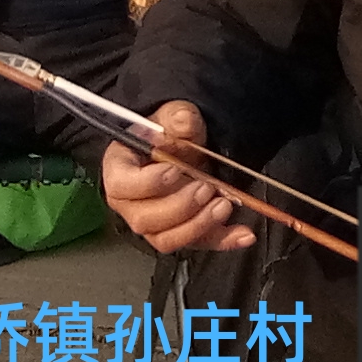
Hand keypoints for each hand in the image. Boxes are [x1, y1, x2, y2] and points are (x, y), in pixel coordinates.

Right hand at [102, 101, 251, 254]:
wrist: (182, 150)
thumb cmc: (166, 136)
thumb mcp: (171, 117)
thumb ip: (177, 118)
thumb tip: (183, 120)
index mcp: (120, 170)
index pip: (122, 185)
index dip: (148, 183)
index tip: (174, 171)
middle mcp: (131, 203)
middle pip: (145, 219)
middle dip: (180, 206)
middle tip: (205, 188)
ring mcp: (154, 223)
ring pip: (168, 239)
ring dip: (199, 225)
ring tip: (224, 205)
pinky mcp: (179, 234)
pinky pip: (197, 244)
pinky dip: (222, 240)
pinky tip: (241, 234)